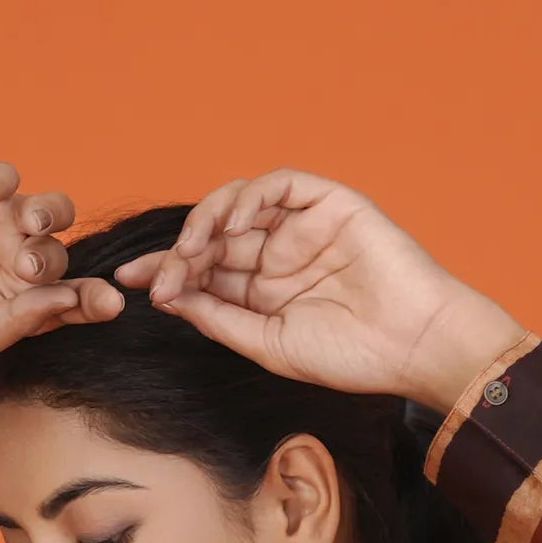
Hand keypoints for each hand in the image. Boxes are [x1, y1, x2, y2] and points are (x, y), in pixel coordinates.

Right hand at [0, 162, 122, 367]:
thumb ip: (16, 324)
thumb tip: (67, 302)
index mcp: (30, 305)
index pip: (78, 300)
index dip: (97, 299)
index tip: (109, 302)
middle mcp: (23, 262)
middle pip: (63, 253)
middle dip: (52, 259)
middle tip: (25, 268)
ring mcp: (0, 223)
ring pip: (50, 210)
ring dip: (48, 213)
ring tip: (25, 223)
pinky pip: (3, 177)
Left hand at [123, 173, 518, 408]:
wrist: (414, 345)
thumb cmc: (352, 356)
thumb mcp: (269, 345)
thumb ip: (221, 319)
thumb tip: (170, 299)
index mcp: (264, 290)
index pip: (204, 270)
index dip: (166, 272)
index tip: (126, 286)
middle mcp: (277, 252)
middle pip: (212, 236)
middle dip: (179, 253)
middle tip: (156, 278)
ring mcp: (301, 225)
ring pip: (237, 205)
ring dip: (206, 224)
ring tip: (191, 254)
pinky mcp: (327, 202)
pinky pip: (277, 185)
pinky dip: (248, 199)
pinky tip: (232, 228)